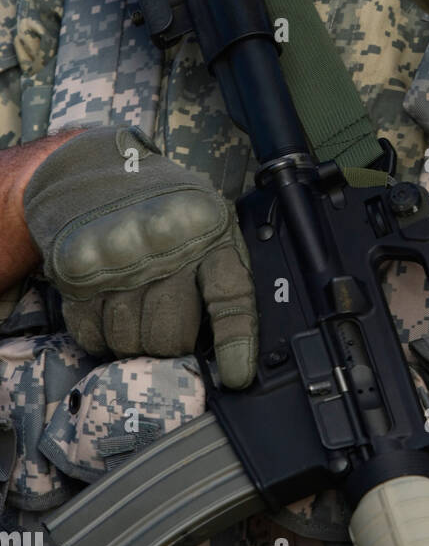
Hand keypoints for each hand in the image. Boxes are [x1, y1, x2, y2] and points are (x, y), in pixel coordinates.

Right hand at [23, 126, 257, 388]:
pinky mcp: (76, 273)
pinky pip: (91, 335)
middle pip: (171, 334)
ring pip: (129, 341)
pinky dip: (101, 335)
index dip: (236, 341)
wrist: (92, 168)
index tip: (236, 376)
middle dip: (172, 344)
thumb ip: (222, 270)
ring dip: (133, 340)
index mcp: (207, 230)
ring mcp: (116, 260)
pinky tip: (109, 306)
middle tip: (171, 326)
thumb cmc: (162, 206)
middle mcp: (163, 245)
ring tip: (137, 307)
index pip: (230, 295)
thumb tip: (231, 347)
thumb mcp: (208, 220)